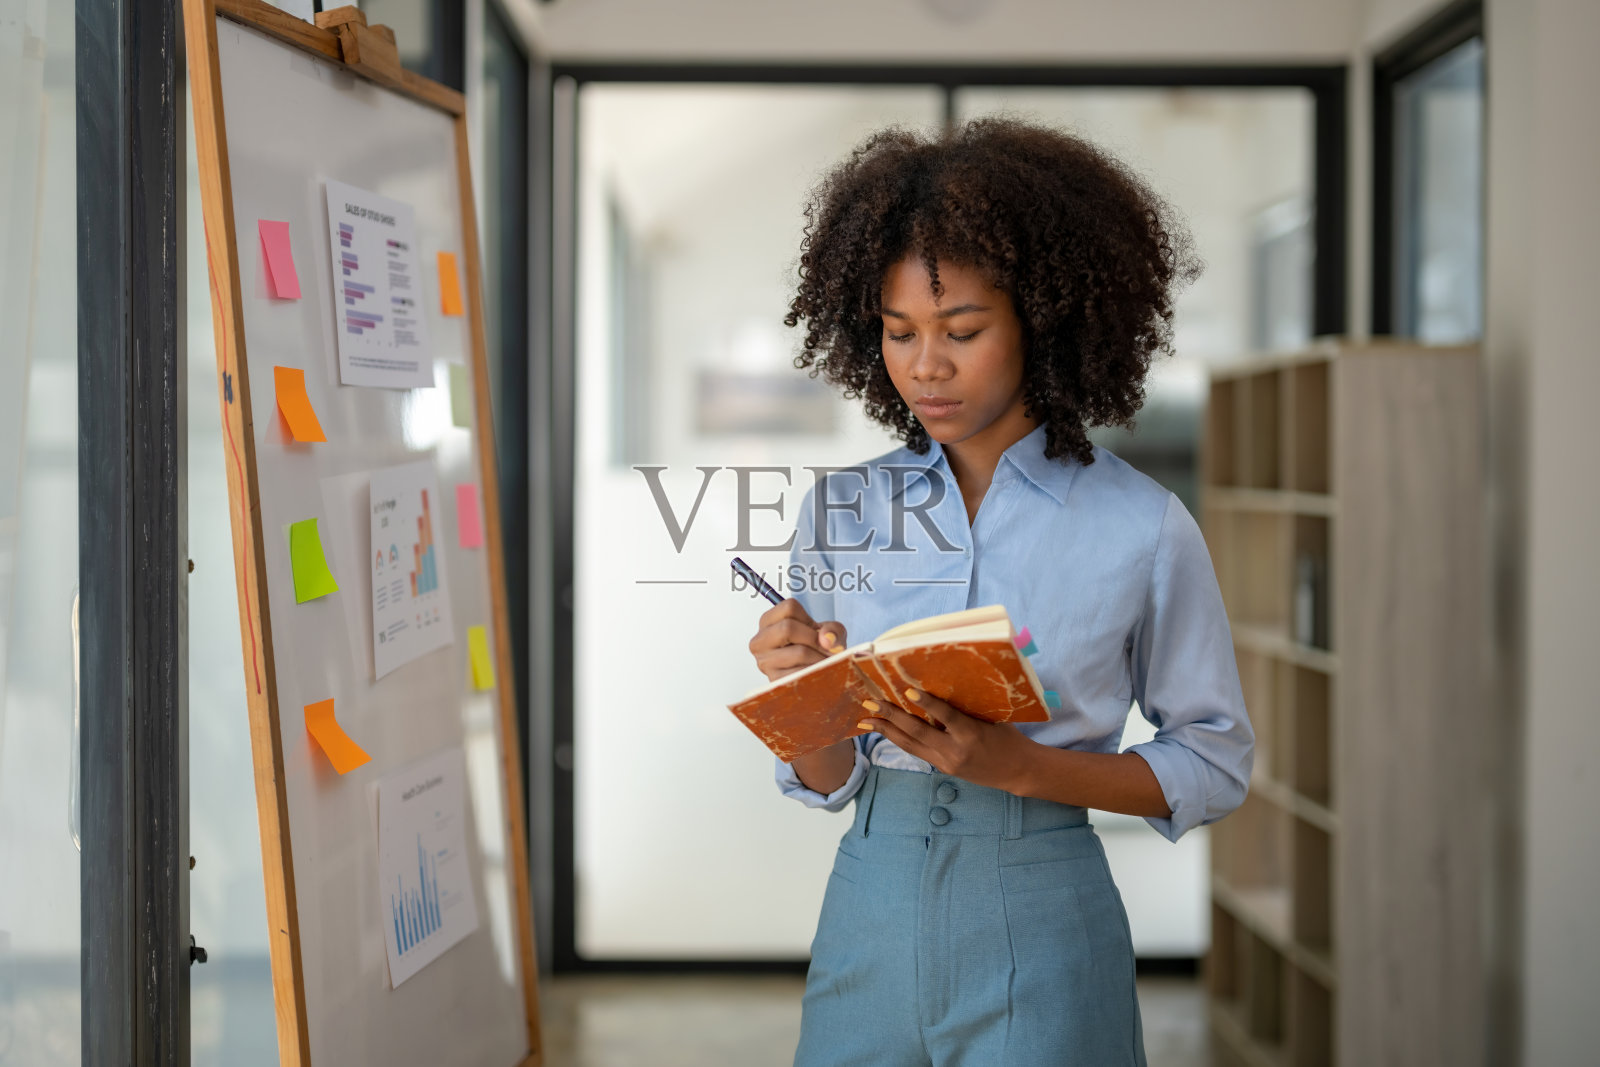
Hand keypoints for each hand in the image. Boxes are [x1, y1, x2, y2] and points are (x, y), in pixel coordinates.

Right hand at [748, 597, 847, 681]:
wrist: (816, 678)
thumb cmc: (816, 650)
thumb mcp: (828, 633)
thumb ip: (832, 629)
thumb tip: (827, 639)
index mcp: (768, 622)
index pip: (789, 607)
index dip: (809, 619)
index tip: (815, 631)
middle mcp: (760, 641)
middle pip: (788, 628)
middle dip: (814, 639)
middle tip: (826, 649)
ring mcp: (765, 662)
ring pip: (799, 652)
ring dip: (819, 658)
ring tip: (824, 661)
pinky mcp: (775, 681)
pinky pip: (802, 673)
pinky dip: (817, 672)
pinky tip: (818, 672)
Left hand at [856, 688, 1033, 792]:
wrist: (1018, 772)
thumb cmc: (1008, 738)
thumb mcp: (992, 718)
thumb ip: (966, 708)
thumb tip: (940, 686)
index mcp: (972, 734)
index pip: (945, 716)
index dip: (926, 703)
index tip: (907, 689)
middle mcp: (955, 751)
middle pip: (917, 733)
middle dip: (891, 717)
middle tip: (869, 703)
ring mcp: (947, 762)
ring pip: (910, 745)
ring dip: (886, 731)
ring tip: (865, 720)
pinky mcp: (943, 768)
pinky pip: (916, 752)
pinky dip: (899, 739)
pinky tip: (885, 730)